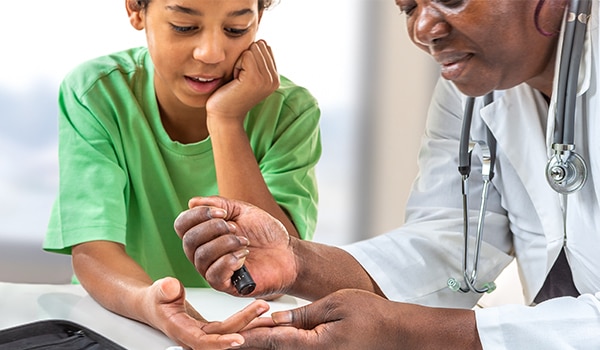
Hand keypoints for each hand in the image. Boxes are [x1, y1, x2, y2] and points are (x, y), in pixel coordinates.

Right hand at [141, 277, 269, 349]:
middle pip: (225, 335)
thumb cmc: (156, 300)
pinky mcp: (213, 330)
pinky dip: (247, 320)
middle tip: (263, 308)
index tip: (239, 338)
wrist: (154, 305)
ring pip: (232, 332)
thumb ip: (164, 290)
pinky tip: (263, 315)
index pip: (204, 342)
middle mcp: (196, 336)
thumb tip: (171, 287)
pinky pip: (232, 327)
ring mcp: (206, 334)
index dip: (222, 342)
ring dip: (251, 324)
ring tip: (271, 314)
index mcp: (182, 331)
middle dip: (246, 324)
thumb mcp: (157, 291)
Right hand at [173, 196, 297, 296]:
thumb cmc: (265, 233)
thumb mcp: (242, 211)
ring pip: (201, 257)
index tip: (223, 212)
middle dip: (212, 229)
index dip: (198, 215)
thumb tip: (192, 202)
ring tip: (244, 241)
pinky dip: (229, 261)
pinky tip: (244, 255)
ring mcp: (212, 270)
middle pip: (189, 241)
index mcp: (204, 234)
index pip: (182, 224)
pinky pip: (213, 275)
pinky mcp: (225, 286)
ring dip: (225, 244)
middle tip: (235, 228)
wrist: (288, 253)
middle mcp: (203, 253)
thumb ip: (219, 204)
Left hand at [206, 40, 278, 126]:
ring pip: (253, 49)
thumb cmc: (230, 94)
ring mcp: (266, 79)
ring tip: (237, 80)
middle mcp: (274, 79)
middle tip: (239, 79)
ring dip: (240, 61)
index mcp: (275, 78)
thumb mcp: (247, 75)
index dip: (249, 57)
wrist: (224, 116)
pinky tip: (235, 81)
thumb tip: (261, 41)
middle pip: (260, 46)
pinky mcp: (255, 78)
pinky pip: (246, 55)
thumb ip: (256, 60)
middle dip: (245, 58)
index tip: (244, 76)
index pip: (265, 47)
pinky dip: (236, 64)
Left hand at [239, 289, 481, 349]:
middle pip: (272, 349)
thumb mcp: (336, 305)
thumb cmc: (372, 316)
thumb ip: (303, 315)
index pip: (271, 341)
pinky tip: (265, 333)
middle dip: (246, 342)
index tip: (222, 336)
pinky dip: (277, 341)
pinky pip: (295, 349)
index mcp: (313, 345)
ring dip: (260, 341)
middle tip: (221, 337)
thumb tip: (274, 320)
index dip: (244, 337)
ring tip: (236, 334)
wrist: (398, 333)